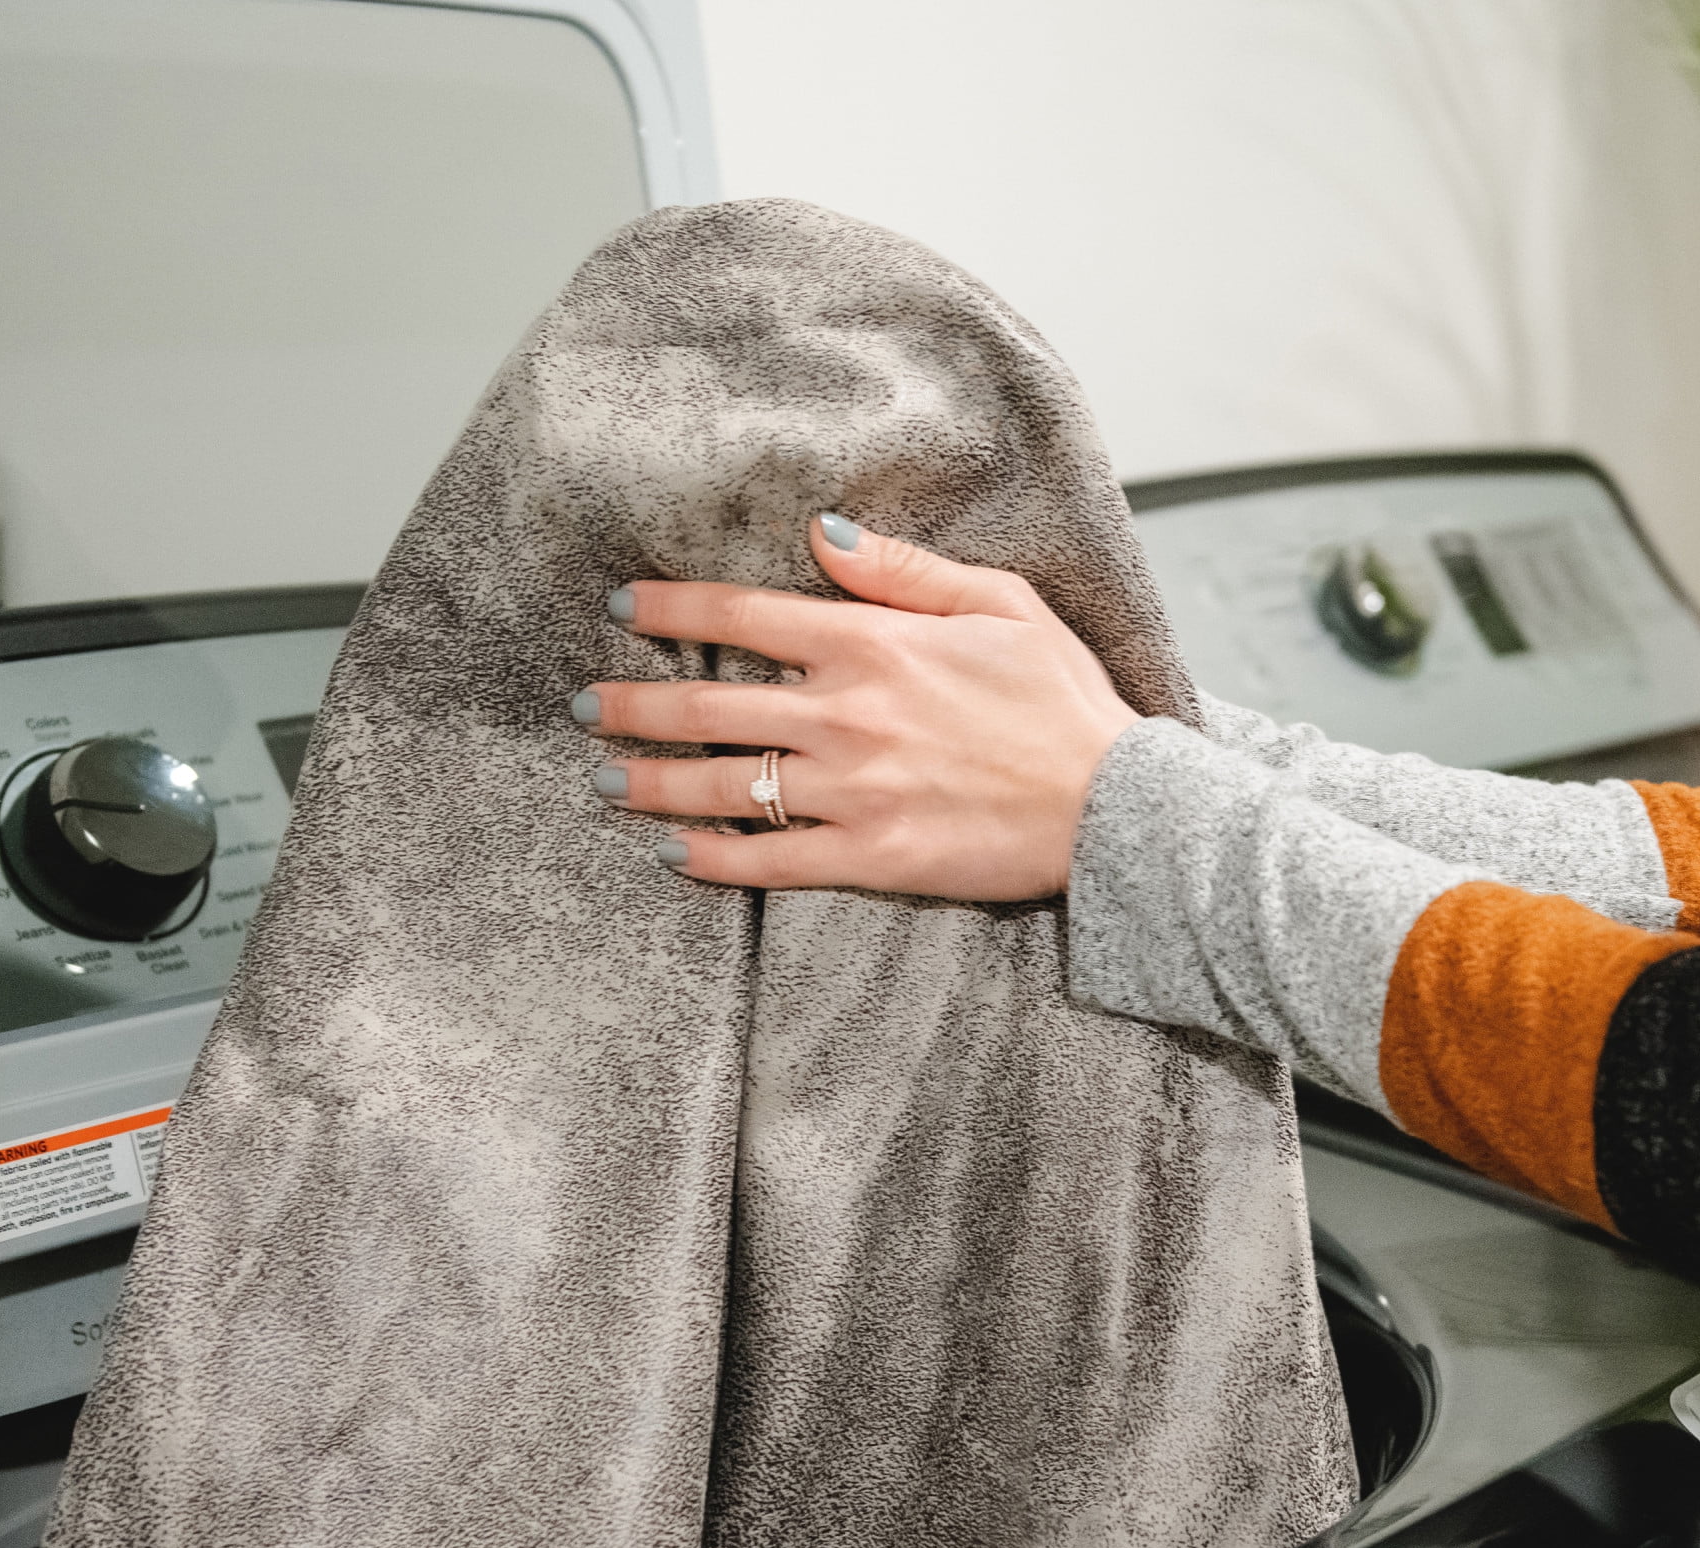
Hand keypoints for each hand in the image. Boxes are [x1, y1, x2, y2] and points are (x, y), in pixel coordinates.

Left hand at [579, 515, 1138, 900]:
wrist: (1115, 807)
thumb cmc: (1064, 699)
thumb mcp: (1001, 601)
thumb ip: (902, 569)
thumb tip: (820, 533)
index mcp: (874, 643)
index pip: (743, 617)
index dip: (671, 610)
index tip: (622, 609)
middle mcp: (847, 714)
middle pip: (710, 706)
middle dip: (634, 704)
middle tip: (584, 706)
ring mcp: (852, 791)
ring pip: (723, 785)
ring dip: (651, 781)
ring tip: (602, 777)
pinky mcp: (868, 858)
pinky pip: (768, 862)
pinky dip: (712, 859)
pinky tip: (671, 853)